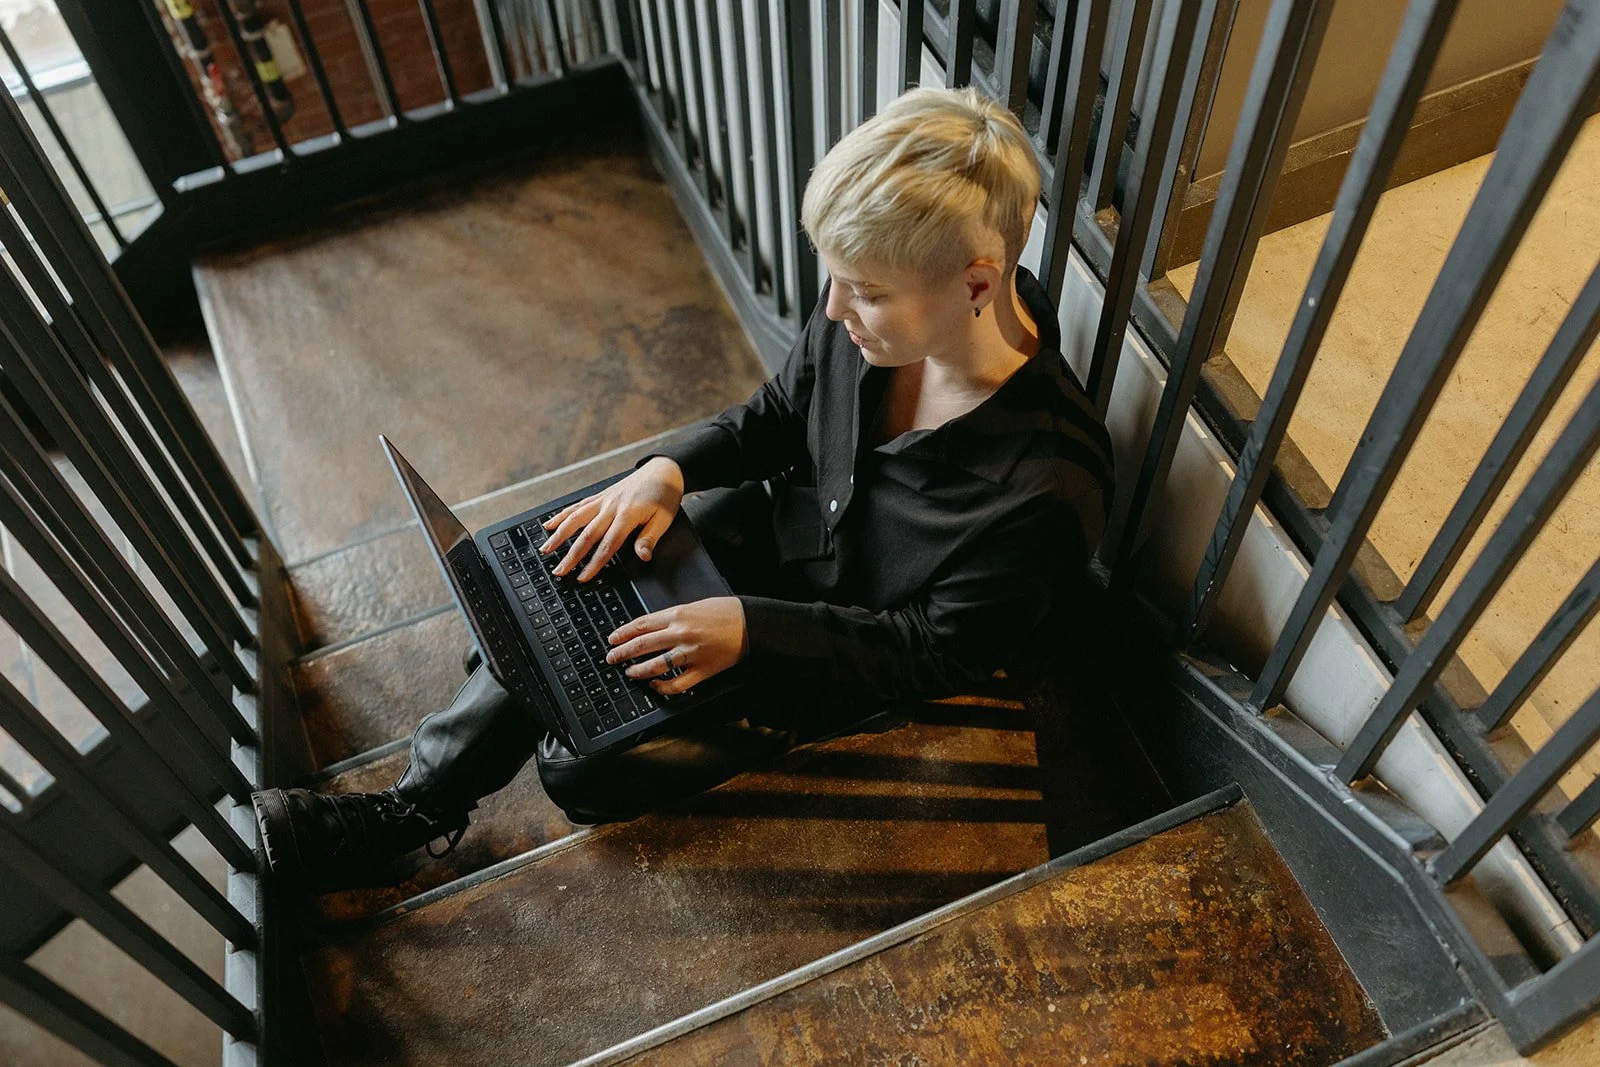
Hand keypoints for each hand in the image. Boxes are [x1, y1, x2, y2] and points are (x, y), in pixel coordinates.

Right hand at [539, 457, 684, 581]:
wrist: (663, 469)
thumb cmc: (665, 495)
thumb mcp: (664, 519)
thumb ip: (650, 538)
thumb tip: (642, 556)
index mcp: (627, 515)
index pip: (607, 545)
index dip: (594, 563)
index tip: (583, 577)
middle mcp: (611, 507)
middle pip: (587, 535)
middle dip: (571, 555)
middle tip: (558, 571)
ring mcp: (603, 500)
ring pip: (575, 518)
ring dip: (559, 535)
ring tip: (545, 549)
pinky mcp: (600, 495)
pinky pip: (577, 506)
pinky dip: (562, 515)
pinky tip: (549, 524)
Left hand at [604, 597, 748, 695]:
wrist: (750, 624)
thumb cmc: (725, 612)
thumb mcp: (694, 606)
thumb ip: (672, 617)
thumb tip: (650, 628)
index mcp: (677, 615)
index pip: (641, 625)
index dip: (623, 633)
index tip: (612, 639)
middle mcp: (680, 634)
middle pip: (642, 645)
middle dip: (622, 653)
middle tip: (611, 658)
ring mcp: (690, 654)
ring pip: (654, 666)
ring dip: (637, 670)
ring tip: (629, 672)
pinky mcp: (702, 670)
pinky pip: (676, 684)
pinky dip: (662, 687)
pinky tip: (654, 685)